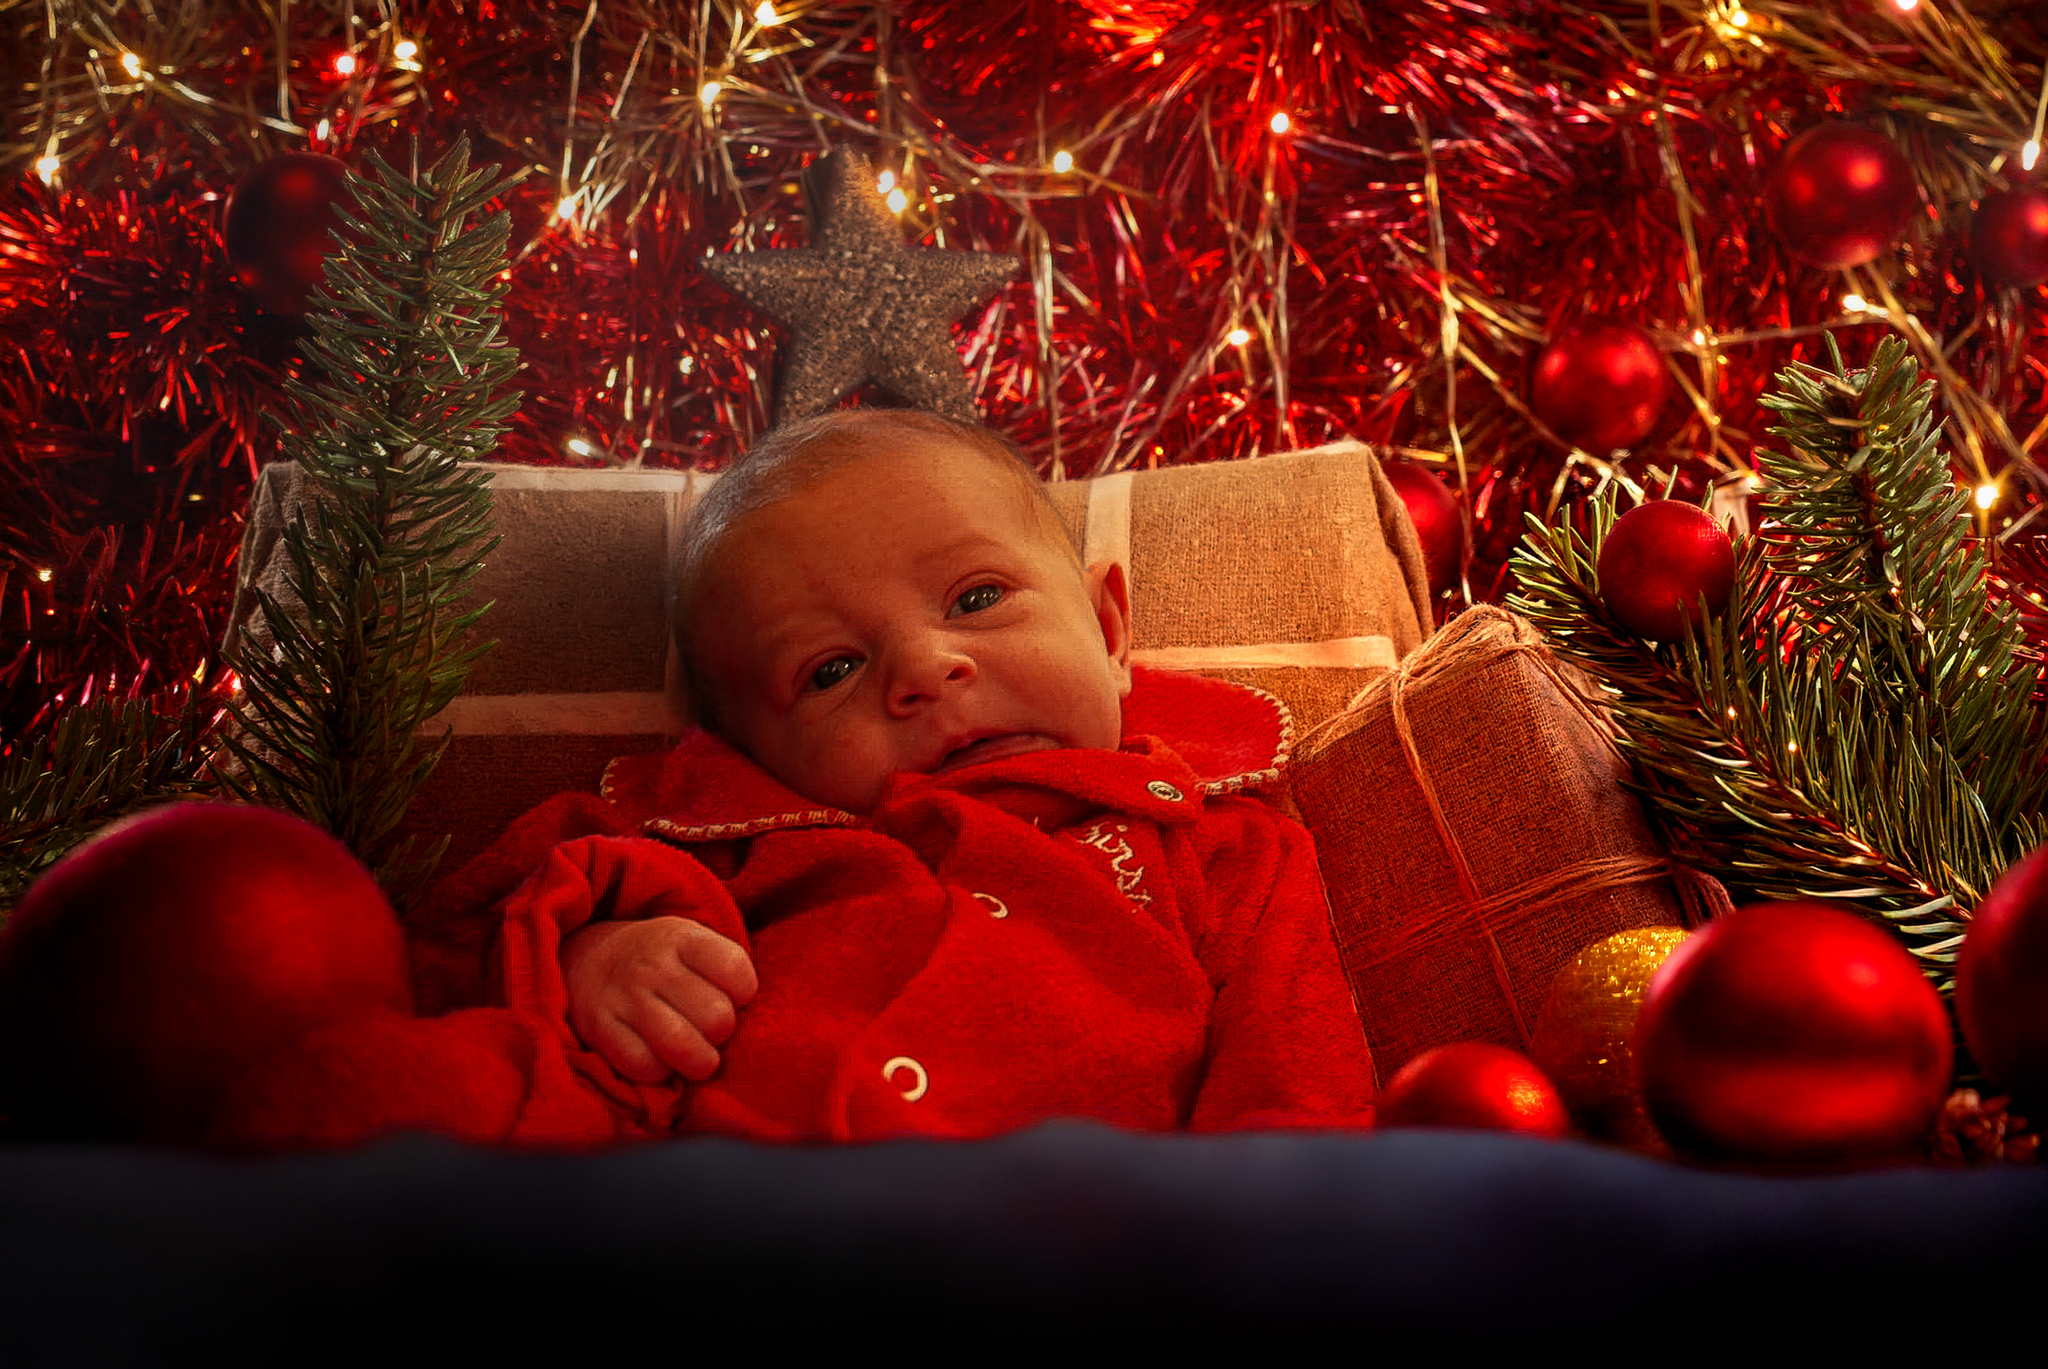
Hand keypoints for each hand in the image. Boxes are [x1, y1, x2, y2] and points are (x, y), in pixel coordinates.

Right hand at [560, 917, 757, 1083]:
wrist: (585, 958)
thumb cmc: (658, 960)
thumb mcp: (691, 944)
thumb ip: (723, 971)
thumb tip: (753, 1017)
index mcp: (682, 938)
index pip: (735, 969)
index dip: (744, 993)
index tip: (732, 997)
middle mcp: (653, 965)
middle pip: (716, 1016)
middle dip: (722, 1033)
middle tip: (711, 1031)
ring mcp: (624, 996)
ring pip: (682, 1045)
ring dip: (699, 1061)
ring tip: (698, 1057)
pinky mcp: (599, 1027)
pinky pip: (643, 1065)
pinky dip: (659, 1072)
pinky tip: (661, 1060)